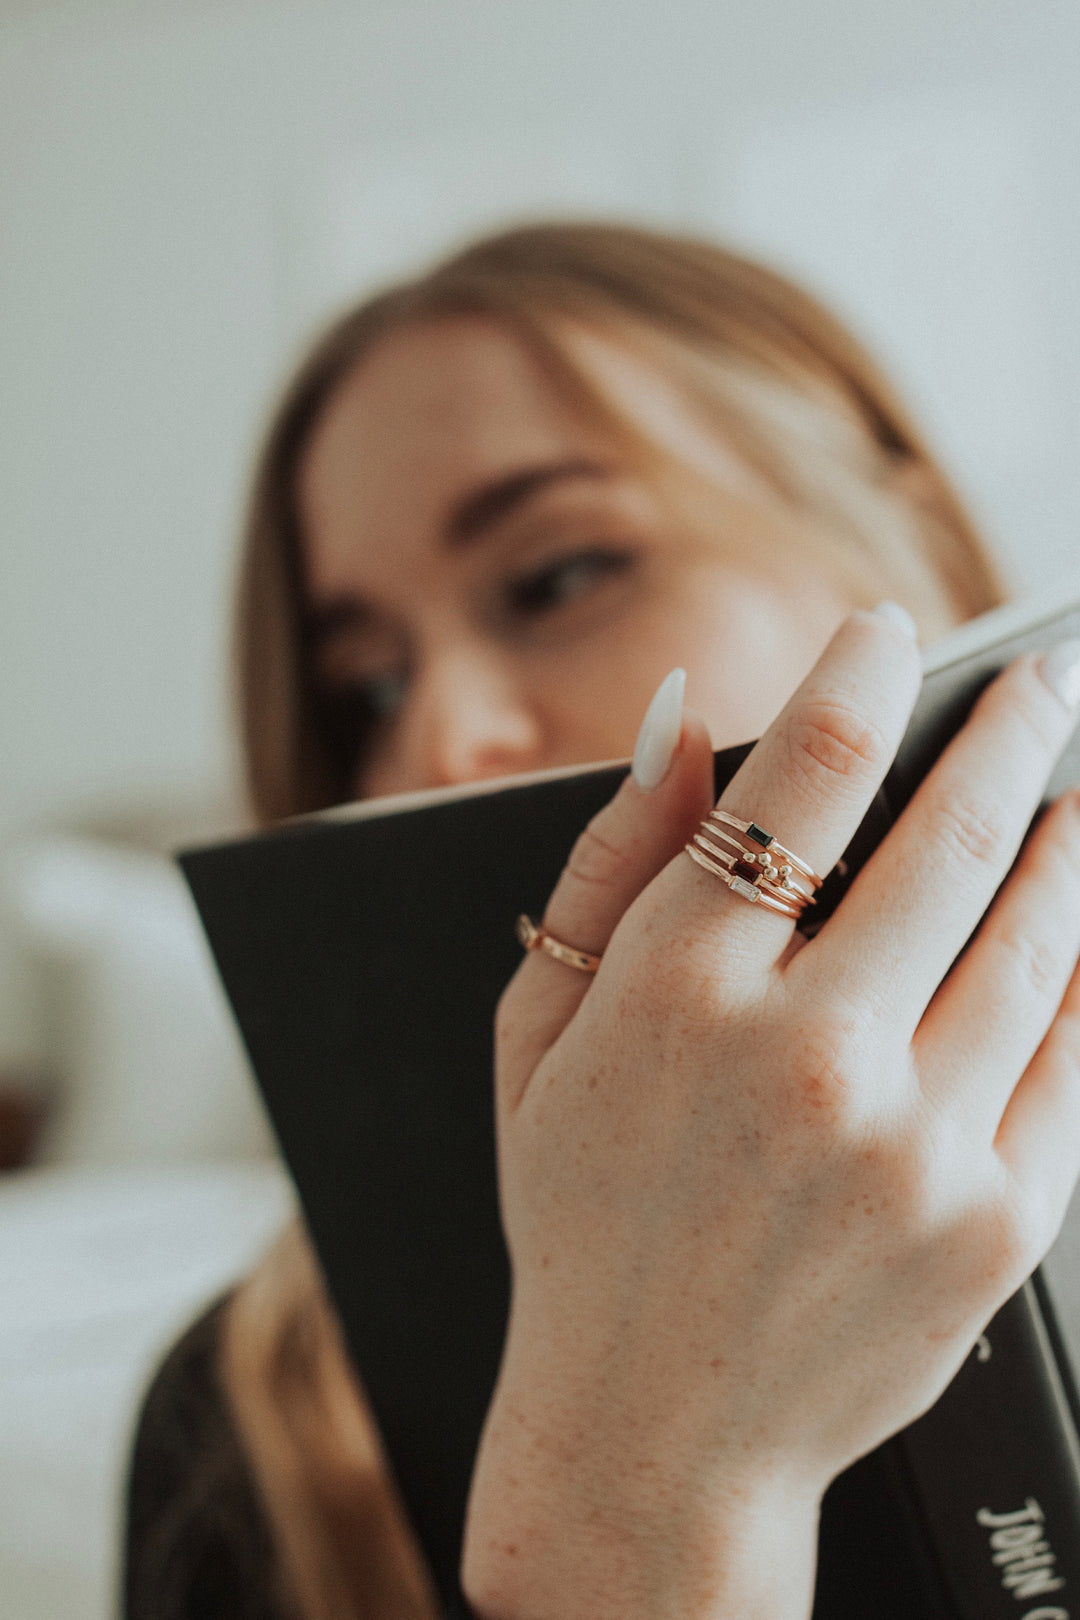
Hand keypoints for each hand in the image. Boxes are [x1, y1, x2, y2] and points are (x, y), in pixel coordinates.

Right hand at [462, 612, 1079, 1619]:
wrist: (658, 1432)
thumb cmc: (584, 1220)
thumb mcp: (538, 1040)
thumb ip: (606, 868)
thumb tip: (680, 725)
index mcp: (677, 996)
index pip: (802, 777)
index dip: (857, 677)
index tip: (887, 632)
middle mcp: (805, 1058)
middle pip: (948, 839)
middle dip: (1007, 735)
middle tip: (1042, 679)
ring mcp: (915, 1145)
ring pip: (1035, 941)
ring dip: (1071, 842)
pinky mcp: (993, 1221)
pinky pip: (1074, 1059)